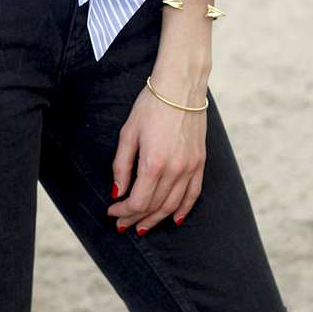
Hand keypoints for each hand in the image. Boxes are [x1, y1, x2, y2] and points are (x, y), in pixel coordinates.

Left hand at [107, 83, 206, 234]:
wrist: (181, 86)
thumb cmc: (151, 105)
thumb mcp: (128, 133)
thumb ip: (122, 166)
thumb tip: (118, 192)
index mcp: (154, 162)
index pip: (138, 201)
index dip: (123, 211)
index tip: (112, 211)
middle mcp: (175, 169)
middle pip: (154, 206)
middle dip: (136, 218)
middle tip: (123, 225)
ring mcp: (190, 166)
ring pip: (173, 204)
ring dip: (156, 219)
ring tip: (143, 226)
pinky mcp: (200, 161)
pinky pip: (193, 193)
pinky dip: (184, 209)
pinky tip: (174, 219)